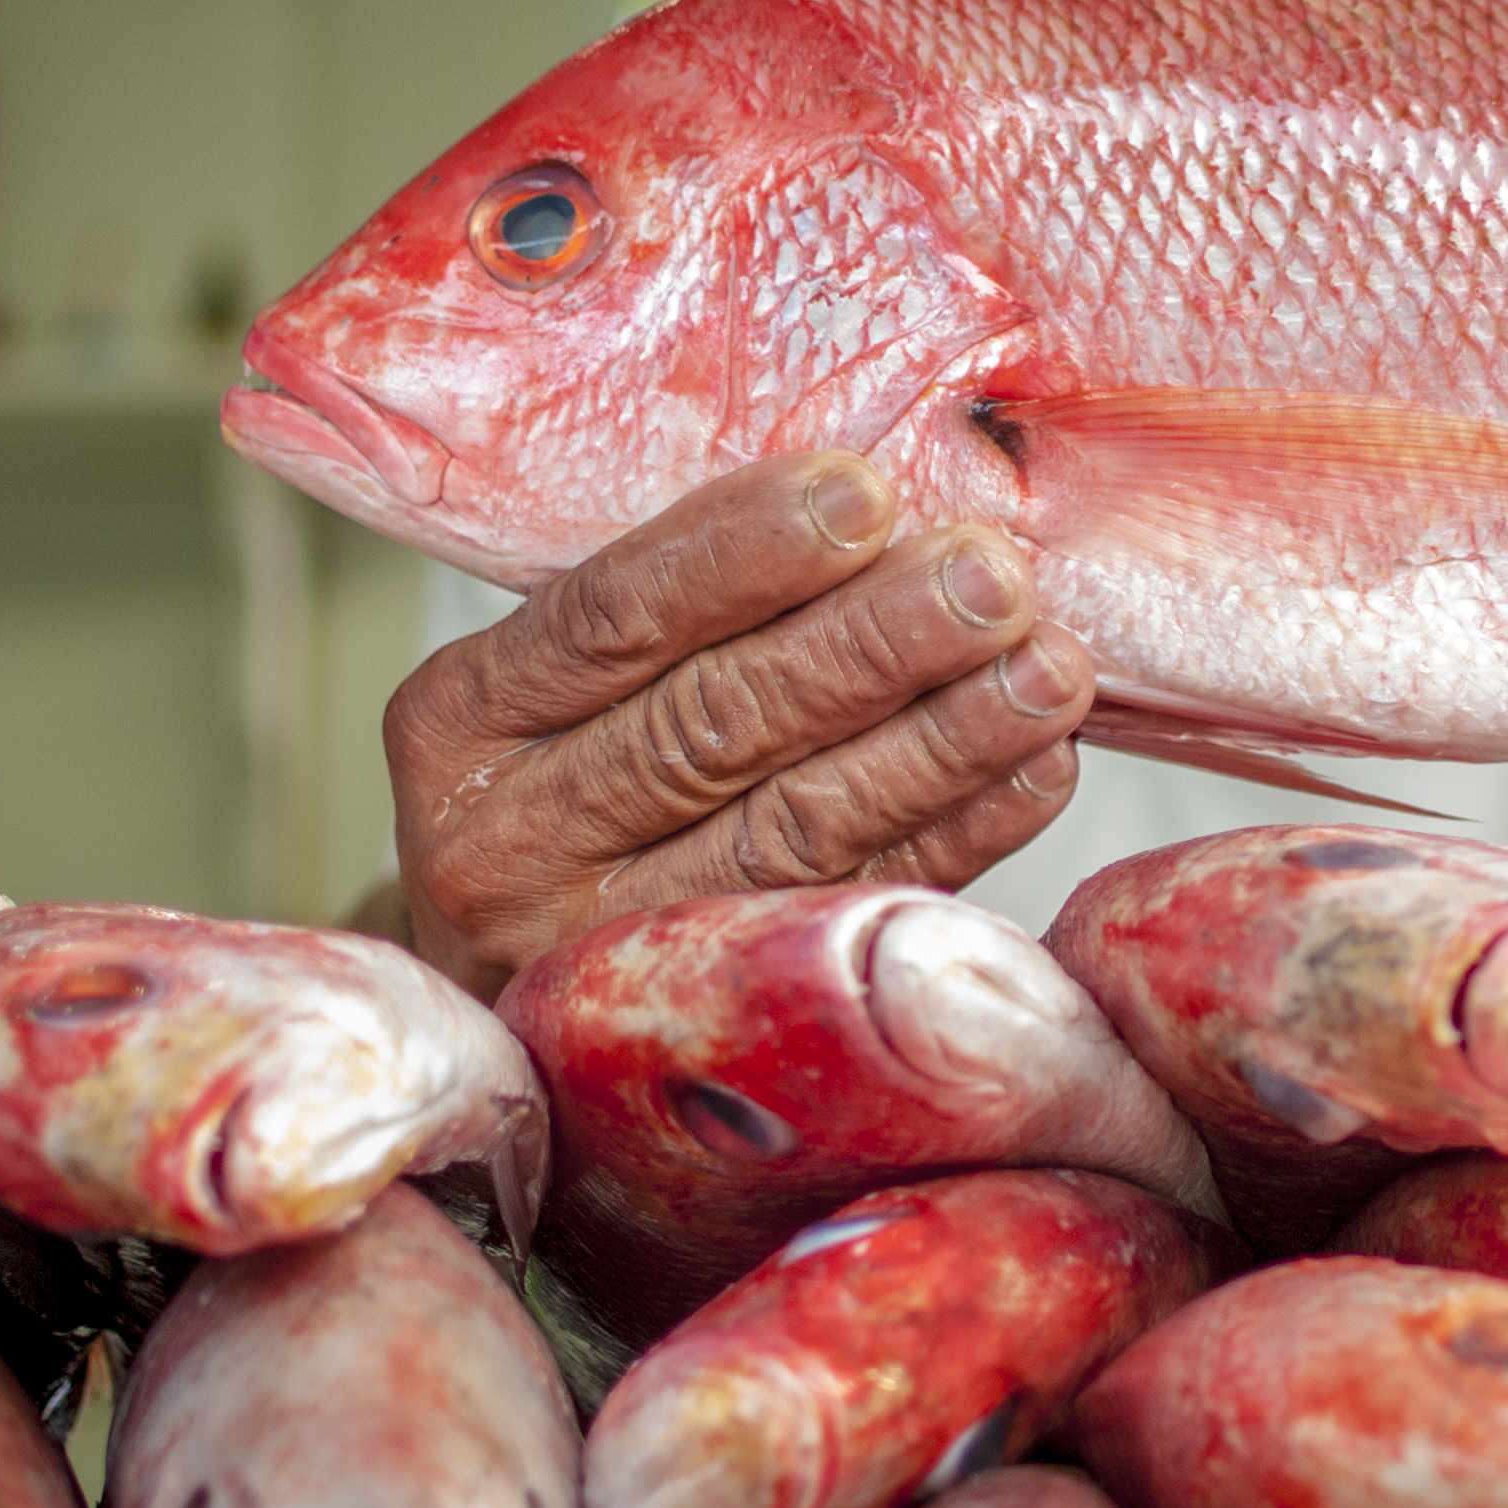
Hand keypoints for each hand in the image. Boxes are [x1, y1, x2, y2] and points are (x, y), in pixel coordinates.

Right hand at [380, 453, 1095, 999]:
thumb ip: (672, 603)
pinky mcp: (704, 1012)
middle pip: (715, 725)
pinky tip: (1034, 768)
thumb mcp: (552, 678)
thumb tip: (880, 501)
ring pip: (795, 825)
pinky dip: (957, 833)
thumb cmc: (560, 767)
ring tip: (1048, 669)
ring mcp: (602, 944)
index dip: (746, 555)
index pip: (613, 617)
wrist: (501, 983)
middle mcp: (508, 842)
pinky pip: (851, 903)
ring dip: (942, 741)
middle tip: (995, 579)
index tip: (869, 494)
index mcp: (459, 717)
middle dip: (873, 644)